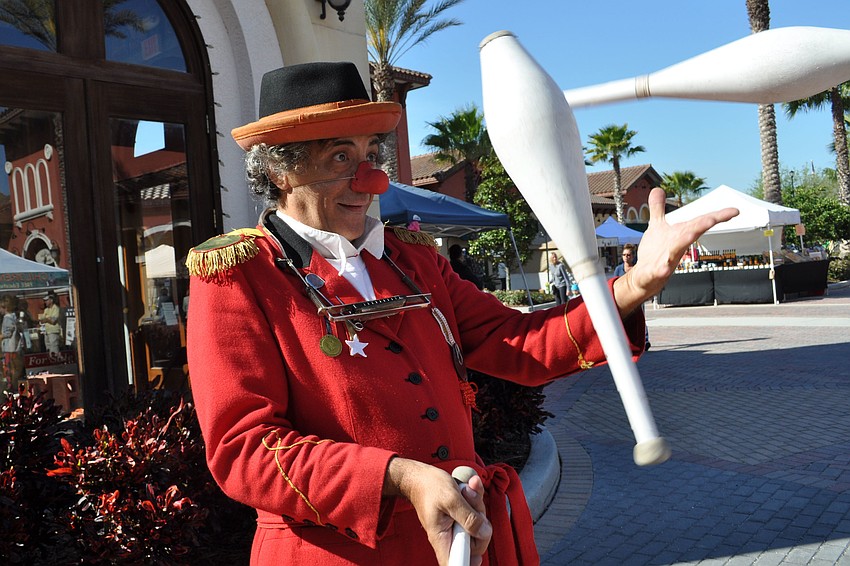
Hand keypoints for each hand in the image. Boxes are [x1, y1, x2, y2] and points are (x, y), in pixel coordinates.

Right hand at [384, 458, 491, 565]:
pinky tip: (471, 487)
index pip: (455, 563)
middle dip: (480, 521)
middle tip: (471, 500)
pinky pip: (475, 514)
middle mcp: (450, 536)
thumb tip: (484, 533)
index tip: (477, 559)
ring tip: (467, 489)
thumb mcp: (451, 499)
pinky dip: (476, 500)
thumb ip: (468, 518)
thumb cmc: (429, 486)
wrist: (420, 476)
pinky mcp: (461, 518)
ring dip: (477, 505)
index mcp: (442, 538)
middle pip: (475, 544)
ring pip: (478, 526)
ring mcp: (457, 528)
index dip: (468, 564)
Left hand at [613, 187, 737, 314]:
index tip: (734, 211)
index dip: (717, 216)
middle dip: (702, 225)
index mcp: (680, 233)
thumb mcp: (656, 226)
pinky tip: (663, 269)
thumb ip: (658, 208)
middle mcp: (677, 245)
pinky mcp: (656, 271)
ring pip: (677, 249)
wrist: (645, 277)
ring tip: (692, 235)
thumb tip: (657, 190)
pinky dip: (662, 269)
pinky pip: (660, 270)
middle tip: (714, 218)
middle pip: (692, 232)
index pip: (700, 222)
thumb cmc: (655, 253)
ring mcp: (667, 258)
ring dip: (684, 242)